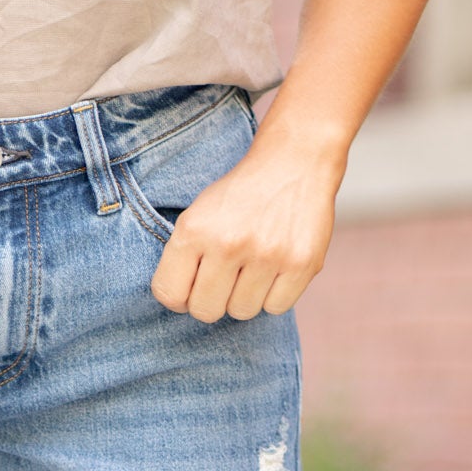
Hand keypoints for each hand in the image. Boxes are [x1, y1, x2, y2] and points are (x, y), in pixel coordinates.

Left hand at [151, 130, 341, 324]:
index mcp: (195, 230)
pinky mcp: (301, 264)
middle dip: (212, 299)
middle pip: (205, 311)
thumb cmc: (241, 195)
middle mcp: (229, 243)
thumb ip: (182, 257)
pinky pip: (275, 307)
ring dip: (245, 296)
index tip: (191, 285)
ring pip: (241, 312)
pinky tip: (275, 269)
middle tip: (224, 277)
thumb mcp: (198, 213)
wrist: (295, 159)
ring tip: (253, 266)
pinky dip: (274, 295)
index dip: (179, 297)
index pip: (169, 295)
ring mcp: (267, 255)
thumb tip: (180, 304)